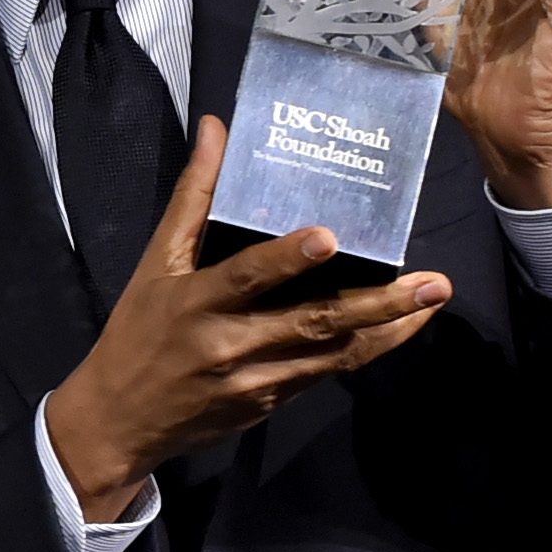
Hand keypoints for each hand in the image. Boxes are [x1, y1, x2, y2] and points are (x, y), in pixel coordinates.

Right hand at [43, 116, 450, 519]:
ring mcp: (256, 381)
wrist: (120, 423)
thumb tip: (216, 129)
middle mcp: (231, 345)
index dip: (286, 258)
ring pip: (331, 354)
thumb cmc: (137, 333)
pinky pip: (323, 374)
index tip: (328, 237)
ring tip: (432, 301)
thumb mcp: (155, 265)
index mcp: (197, 304)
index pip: (246, 277)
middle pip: (312, 322)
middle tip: (430, 283)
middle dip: (376, 303)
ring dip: (387, 329)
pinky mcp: (270, 404)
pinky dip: (364, 350)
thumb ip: (192, 198)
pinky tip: (399, 329)